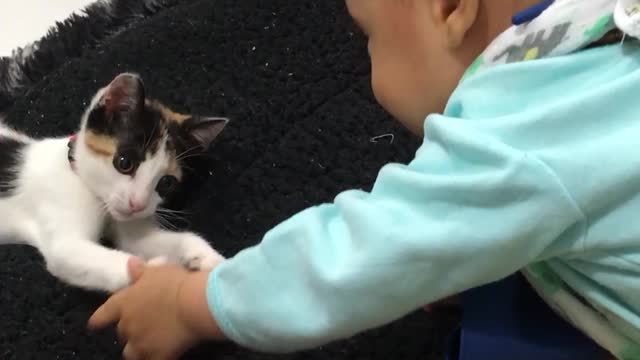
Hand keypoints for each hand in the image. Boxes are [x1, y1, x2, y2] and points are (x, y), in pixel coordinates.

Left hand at [88, 258, 225, 359]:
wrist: (193, 304)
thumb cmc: (175, 283)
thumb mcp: (158, 271)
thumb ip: (141, 271)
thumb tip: (130, 264)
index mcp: (124, 302)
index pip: (104, 314)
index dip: (99, 319)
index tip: (94, 324)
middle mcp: (127, 325)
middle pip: (121, 332)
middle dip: (129, 329)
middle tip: (144, 323)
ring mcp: (141, 343)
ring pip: (131, 352)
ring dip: (136, 347)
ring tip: (148, 343)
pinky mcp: (157, 356)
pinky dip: (154, 357)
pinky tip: (163, 354)